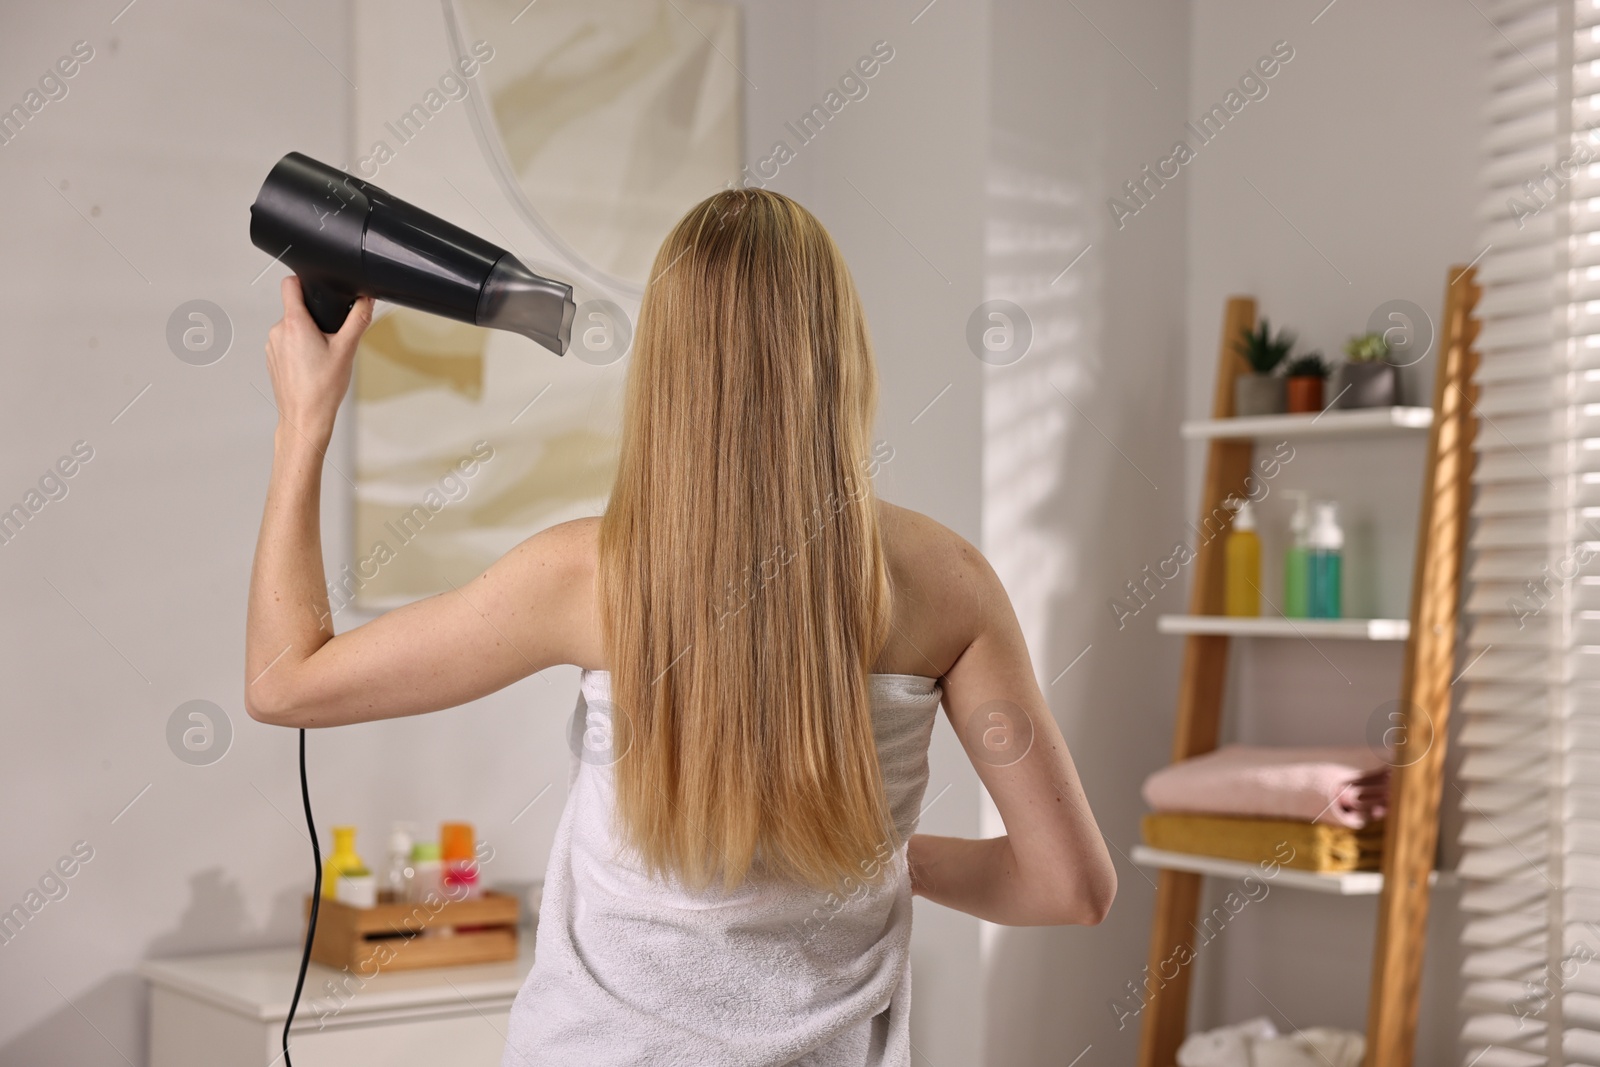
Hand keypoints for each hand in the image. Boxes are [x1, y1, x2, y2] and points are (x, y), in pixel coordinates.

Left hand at [264, 275, 373, 444]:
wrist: (305, 418)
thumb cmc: (322, 388)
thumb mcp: (347, 349)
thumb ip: (358, 319)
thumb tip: (366, 300)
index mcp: (294, 324)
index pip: (290, 284)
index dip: (304, 281)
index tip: (316, 288)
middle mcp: (278, 331)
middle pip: (295, 308)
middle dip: (314, 317)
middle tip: (330, 337)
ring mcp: (272, 346)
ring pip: (291, 327)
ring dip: (306, 334)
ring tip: (322, 356)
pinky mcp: (272, 359)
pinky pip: (286, 343)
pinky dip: (299, 349)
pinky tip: (312, 366)